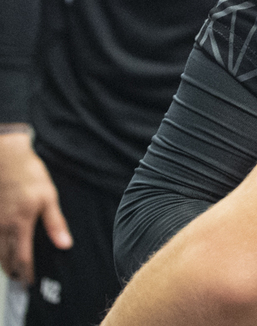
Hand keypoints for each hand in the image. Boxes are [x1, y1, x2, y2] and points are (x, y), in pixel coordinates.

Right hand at [0, 130, 71, 283]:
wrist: (6, 158)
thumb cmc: (29, 175)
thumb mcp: (48, 197)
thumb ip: (55, 223)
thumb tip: (65, 244)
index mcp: (19, 224)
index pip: (22, 258)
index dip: (27, 273)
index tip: (31, 283)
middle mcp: (2, 227)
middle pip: (5, 259)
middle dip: (14, 272)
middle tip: (22, 281)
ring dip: (4, 263)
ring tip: (14, 270)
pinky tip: (3, 249)